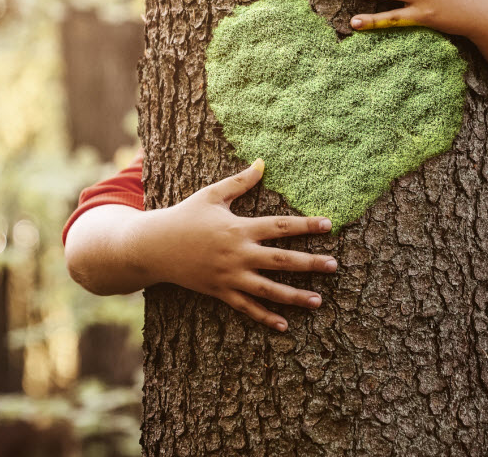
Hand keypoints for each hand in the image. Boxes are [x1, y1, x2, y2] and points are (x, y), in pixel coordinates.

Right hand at [151, 159, 337, 331]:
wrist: (153, 246)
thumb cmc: (184, 216)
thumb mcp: (211, 195)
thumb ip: (240, 182)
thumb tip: (262, 163)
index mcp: (239, 228)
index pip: (280, 226)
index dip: (306, 225)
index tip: (328, 225)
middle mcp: (238, 254)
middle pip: (281, 260)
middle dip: (310, 263)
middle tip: (334, 266)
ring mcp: (229, 276)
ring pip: (268, 289)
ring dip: (294, 296)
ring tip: (318, 301)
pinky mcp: (219, 292)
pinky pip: (246, 307)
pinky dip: (265, 317)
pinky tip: (284, 325)